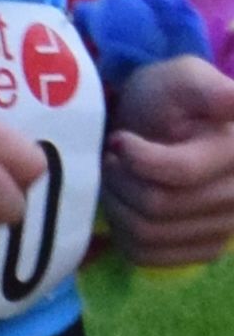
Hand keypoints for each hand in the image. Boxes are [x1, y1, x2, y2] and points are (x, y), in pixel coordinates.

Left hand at [101, 47, 233, 271]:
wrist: (161, 129)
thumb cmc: (168, 100)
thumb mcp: (181, 80)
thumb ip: (204, 90)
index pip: (180, 173)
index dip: (137, 158)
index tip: (121, 140)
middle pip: (158, 205)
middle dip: (121, 179)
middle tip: (113, 158)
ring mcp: (227, 228)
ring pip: (148, 232)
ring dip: (118, 203)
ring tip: (118, 178)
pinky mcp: (206, 250)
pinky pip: (148, 255)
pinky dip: (124, 230)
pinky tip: (127, 204)